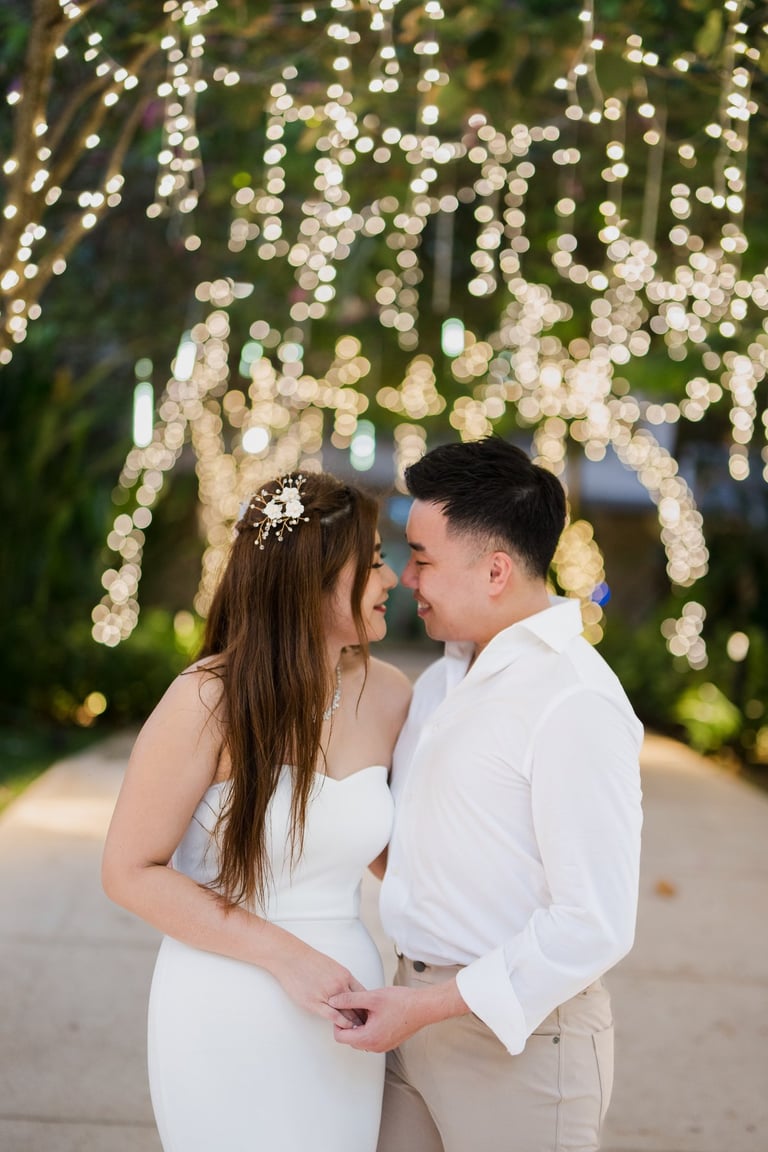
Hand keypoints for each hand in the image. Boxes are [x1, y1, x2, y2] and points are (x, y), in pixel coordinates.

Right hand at [273, 938, 367, 1027]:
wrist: (291, 958)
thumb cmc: (310, 961)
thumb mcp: (333, 966)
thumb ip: (343, 980)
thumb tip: (351, 990)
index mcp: (345, 975)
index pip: (364, 994)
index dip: (369, 1006)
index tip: (373, 1014)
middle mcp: (339, 985)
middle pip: (358, 1005)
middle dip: (365, 1017)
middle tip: (371, 1026)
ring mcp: (327, 995)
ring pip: (347, 1013)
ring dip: (355, 1023)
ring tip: (361, 1032)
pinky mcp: (314, 1003)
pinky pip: (333, 1017)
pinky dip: (341, 1024)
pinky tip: (345, 1029)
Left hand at [331, 984, 463, 1051]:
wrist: (424, 1007)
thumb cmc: (402, 1003)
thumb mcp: (371, 997)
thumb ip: (350, 999)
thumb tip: (333, 1001)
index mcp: (368, 1038)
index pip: (340, 1036)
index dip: (337, 1021)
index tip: (343, 1007)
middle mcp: (374, 1047)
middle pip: (350, 1038)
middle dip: (349, 1022)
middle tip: (356, 1005)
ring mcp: (383, 1046)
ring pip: (361, 1037)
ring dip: (360, 1024)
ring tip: (368, 1007)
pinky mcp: (389, 1042)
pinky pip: (372, 1037)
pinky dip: (370, 1026)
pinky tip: (377, 1011)